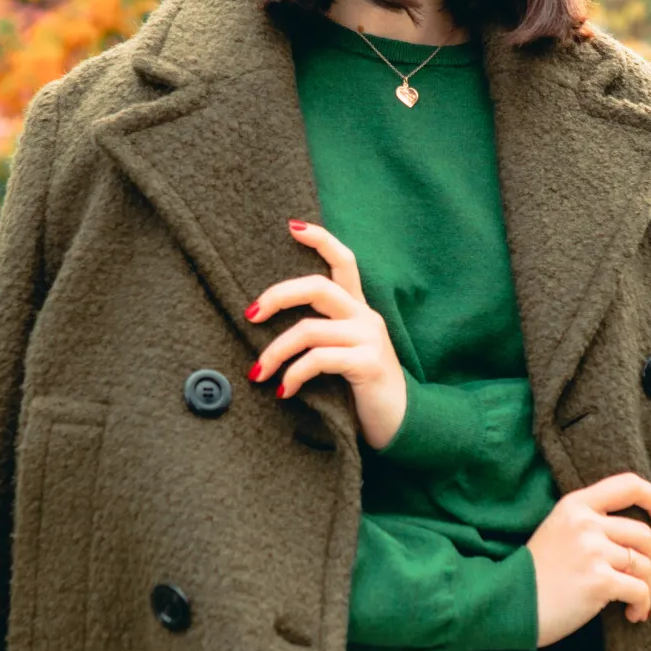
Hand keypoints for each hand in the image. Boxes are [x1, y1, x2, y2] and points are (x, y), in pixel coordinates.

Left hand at [245, 219, 407, 449]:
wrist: (401, 423)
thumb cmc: (363, 389)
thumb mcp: (342, 354)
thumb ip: (320, 335)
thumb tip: (267, 328)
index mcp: (359, 309)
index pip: (345, 261)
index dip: (321, 240)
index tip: (292, 226)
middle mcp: (366, 317)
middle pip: (318, 287)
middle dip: (278, 296)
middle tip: (250, 314)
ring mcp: (369, 338)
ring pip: (309, 329)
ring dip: (275, 352)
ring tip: (259, 372)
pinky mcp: (368, 363)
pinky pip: (318, 360)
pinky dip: (294, 375)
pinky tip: (285, 391)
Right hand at [525, 472, 650, 646]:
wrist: (505, 603)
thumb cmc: (533, 574)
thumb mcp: (556, 532)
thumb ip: (589, 524)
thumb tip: (635, 538)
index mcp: (575, 505)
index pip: (627, 485)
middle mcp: (585, 523)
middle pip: (644, 534)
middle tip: (645, 579)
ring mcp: (592, 551)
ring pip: (644, 565)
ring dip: (647, 588)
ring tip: (635, 603)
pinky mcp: (599, 581)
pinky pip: (639, 591)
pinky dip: (642, 606)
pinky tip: (632, 615)